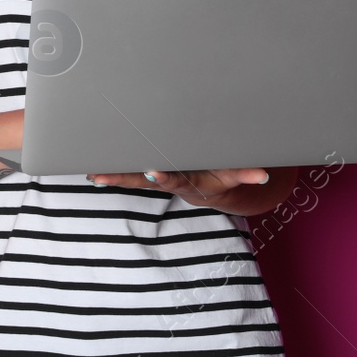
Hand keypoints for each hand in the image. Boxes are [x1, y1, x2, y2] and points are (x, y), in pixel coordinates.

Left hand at [86, 167, 270, 207]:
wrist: (211, 186)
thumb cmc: (220, 176)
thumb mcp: (234, 176)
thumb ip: (246, 174)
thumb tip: (263, 175)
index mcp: (189, 181)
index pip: (174, 179)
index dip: (164, 177)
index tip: (153, 173)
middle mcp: (170, 178)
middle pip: (145, 180)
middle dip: (124, 178)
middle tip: (103, 176)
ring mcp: (159, 176)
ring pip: (132, 177)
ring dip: (113, 176)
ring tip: (93, 176)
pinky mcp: (151, 172)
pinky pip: (130, 172)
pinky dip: (114, 170)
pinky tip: (94, 171)